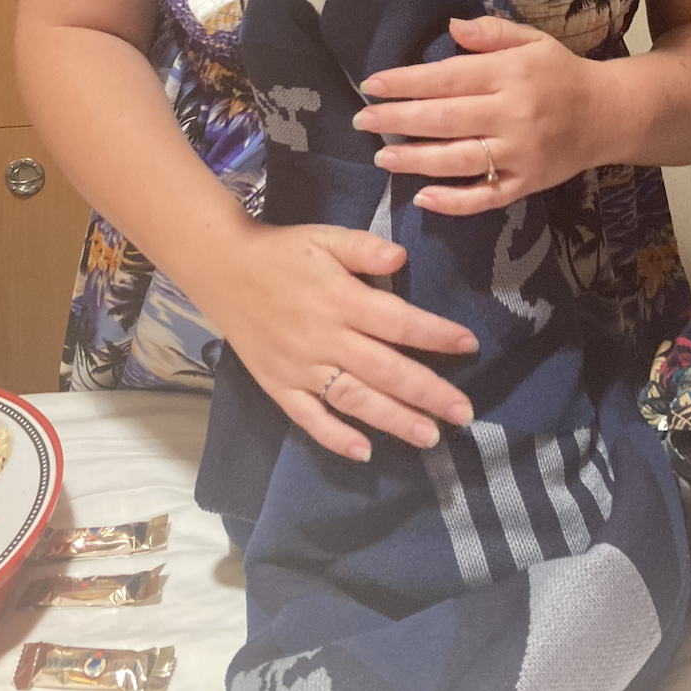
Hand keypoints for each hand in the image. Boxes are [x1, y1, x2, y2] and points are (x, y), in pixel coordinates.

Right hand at [220, 220, 476, 463]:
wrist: (221, 269)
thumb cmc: (283, 252)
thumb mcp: (325, 237)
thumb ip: (363, 247)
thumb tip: (402, 257)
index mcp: (340, 299)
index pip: (397, 321)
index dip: (435, 334)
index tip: (469, 346)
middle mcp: (324, 338)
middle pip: (384, 370)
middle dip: (427, 392)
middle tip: (464, 413)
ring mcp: (300, 367)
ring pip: (353, 399)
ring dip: (393, 420)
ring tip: (429, 437)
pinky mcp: (278, 385)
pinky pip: (308, 418)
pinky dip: (335, 437)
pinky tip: (364, 453)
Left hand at [352, 16, 614, 214]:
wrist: (608, 114)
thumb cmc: (559, 73)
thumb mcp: (531, 40)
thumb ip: (492, 32)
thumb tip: (451, 27)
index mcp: (510, 75)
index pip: (447, 78)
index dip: (405, 82)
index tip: (371, 85)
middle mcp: (513, 115)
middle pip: (446, 120)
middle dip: (399, 121)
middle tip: (363, 121)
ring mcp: (520, 154)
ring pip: (460, 161)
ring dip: (416, 161)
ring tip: (382, 158)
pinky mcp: (527, 184)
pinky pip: (486, 198)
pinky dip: (454, 202)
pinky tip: (422, 198)